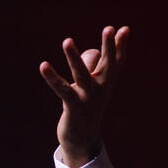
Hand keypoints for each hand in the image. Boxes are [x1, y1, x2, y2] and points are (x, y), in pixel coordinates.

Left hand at [39, 25, 129, 167]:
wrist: (82, 139)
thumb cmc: (87, 107)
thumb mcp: (93, 87)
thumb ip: (94, 67)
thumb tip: (91, 51)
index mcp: (107, 82)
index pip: (117, 61)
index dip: (120, 46)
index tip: (124, 29)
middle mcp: (100, 88)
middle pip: (106, 64)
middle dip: (108, 46)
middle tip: (109, 28)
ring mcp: (87, 97)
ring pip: (81, 73)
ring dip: (74, 57)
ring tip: (67, 41)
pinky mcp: (73, 105)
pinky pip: (62, 89)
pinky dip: (52, 77)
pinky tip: (43, 65)